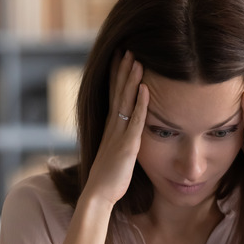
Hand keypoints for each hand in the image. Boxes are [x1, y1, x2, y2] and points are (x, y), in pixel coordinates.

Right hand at [83, 51, 148, 206]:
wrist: (98, 195)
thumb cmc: (108, 180)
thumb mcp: (115, 156)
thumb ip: (121, 143)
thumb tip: (127, 138)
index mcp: (110, 129)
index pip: (114, 96)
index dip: (117, 77)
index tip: (121, 59)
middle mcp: (112, 127)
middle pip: (117, 93)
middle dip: (122, 70)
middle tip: (127, 49)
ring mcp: (119, 135)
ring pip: (125, 102)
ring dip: (130, 80)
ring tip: (136, 59)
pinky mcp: (127, 146)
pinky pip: (135, 121)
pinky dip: (140, 104)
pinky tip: (145, 89)